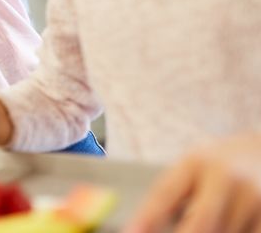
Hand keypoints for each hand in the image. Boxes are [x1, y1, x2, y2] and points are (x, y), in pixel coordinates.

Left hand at [125, 133, 260, 232]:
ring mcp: (254, 198)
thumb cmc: (218, 166)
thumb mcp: (192, 169)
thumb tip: (140, 229)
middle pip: (200, 223)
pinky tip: (232, 225)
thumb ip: (171, 196)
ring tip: (214, 221)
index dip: (147, 217)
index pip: (166, 194)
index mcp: (196, 163)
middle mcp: (227, 178)